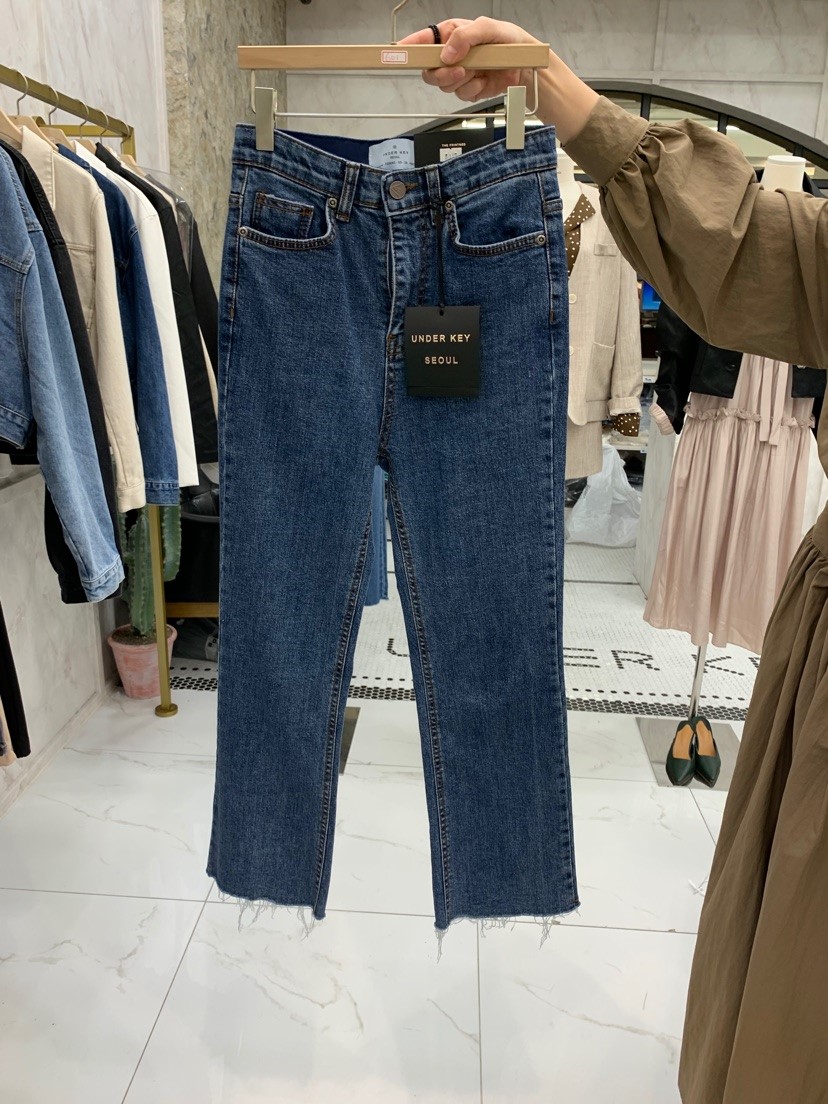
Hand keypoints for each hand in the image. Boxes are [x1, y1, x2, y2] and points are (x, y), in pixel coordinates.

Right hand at [399, 17, 540, 102]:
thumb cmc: (508, 39)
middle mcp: (450, 55)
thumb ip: (465, 37)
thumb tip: (447, 53)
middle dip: (442, 74)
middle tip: (459, 70)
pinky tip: (484, 80)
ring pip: (443, 85)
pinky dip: (473, 89)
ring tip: (478, 71)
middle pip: (428, 71)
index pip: (422, 41)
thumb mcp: (487, 28)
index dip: (407, 48)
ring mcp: (458, 73)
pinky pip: (461, 95)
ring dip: (461, 81)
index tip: (398, 53)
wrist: (524, 64)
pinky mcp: (468, 88)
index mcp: (449, 34)